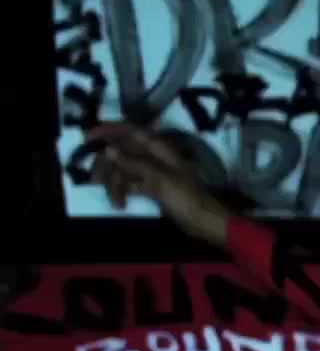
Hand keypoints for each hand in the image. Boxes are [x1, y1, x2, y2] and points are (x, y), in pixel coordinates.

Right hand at [84, 123, 231, 245]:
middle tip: (95, 181)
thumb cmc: (184, 196)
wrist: (201, 219)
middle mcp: (152, 155)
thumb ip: (133, 162)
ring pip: (122, 170)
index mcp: (158, 147)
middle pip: (121, 152)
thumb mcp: (158, 178)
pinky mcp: (149, 186)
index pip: (130, 131)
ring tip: (116, 202)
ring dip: (115, 185)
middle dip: (107, 166)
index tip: (88, 138)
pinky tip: (120, 204)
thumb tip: (108, 149)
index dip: (109, 130)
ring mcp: (150, 171)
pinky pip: (128, 184)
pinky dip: (122, 192)